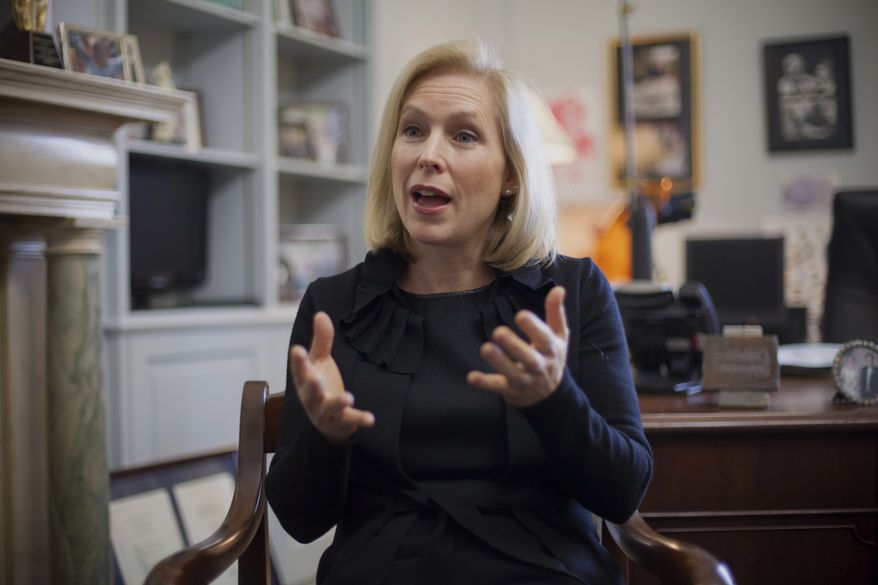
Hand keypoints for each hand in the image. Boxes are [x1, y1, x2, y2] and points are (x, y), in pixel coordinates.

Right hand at [290, 312, 374, 444]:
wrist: (327, 418)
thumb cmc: (320, 382)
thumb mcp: (320, 360)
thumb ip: (321, 339)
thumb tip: (321, 313)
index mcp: (305, 378)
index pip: (300, 368)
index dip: (298, 360)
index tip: (297, 349)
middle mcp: (312, 396)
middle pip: (310, 391)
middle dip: (312, 385)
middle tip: (314, 377)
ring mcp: (326, 410)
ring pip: (329, 408)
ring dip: (338, 403)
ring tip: (348, 397)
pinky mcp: (341, 421)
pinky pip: (350, 420)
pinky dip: (359, 420)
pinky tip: (371, 419)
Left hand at [467, 286, 568, 407]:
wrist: (550, 395)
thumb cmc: (551, 357)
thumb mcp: (559, 336)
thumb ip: (556, 313)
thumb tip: (559, 288)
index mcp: (551, 350)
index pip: (545, 338)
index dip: (534, 327)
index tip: (520, 315)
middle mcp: (539, 366)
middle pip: (529, 359)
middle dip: (514, 346)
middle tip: (498, 332)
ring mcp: (525, 380)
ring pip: (513, 374)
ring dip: (499, 363)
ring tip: (486, 348)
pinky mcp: (511, 390)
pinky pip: (497, 387)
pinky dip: (484, 383)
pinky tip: (471, 377)